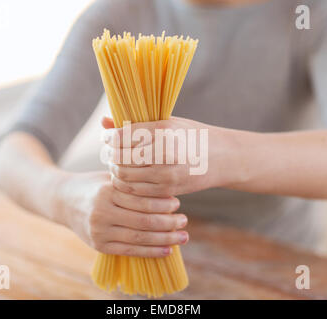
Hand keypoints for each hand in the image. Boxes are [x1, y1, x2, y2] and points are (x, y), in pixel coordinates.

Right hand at [53, 171, 187, 256]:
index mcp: (106, 191)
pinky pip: (129, 250)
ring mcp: (98, 231)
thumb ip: (133, 184)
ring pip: (138, 238)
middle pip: (143, 221)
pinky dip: (150, 252)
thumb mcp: (110, 178)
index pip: (141, 201)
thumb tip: (168, 191)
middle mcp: (101, 212)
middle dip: (168, 223)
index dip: (162, 204)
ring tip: (182, 237)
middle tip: (184, 222)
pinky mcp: (98, 246)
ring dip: (165, 240)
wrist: (63, 201)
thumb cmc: (94, 186)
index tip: (177, 203)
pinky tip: (166, 250)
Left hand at [102, 116, 233, 196]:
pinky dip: (125, 184)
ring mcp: (167, 174)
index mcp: (163, 130)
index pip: (122, 136)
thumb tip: (104, 120)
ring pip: (124, 176)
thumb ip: (135, 124)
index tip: (106, 137)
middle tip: (109, 151)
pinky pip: (135, 191)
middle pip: (120, 157)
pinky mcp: (168, 189)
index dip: (108, 137)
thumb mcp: (167, 123)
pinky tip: (127, 176)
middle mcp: (164, 152)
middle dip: (109, 155)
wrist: (222, 157)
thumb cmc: (192, 135)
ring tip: (117, 163)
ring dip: (115, 170)